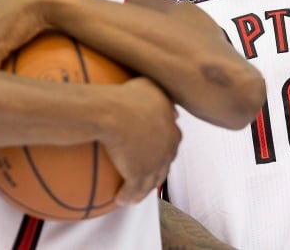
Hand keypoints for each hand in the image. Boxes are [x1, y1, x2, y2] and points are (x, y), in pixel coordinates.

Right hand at [101, 77, 180, 204]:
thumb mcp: (151, 89)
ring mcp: (154, 164)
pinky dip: (128, 196)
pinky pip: (133, 191)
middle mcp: (167, 150)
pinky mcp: (138, 175)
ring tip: (135, 196)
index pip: (172, 143)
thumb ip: (163, 97)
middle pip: (164, 165)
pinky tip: (120, 200)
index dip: (165, 148)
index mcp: (172, 131)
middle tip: (149, 174)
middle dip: (158, 171)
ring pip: (151, 183)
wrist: (115, 113)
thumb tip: (174, 110)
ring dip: (143, 190)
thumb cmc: (128, 96)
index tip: (158, 151)